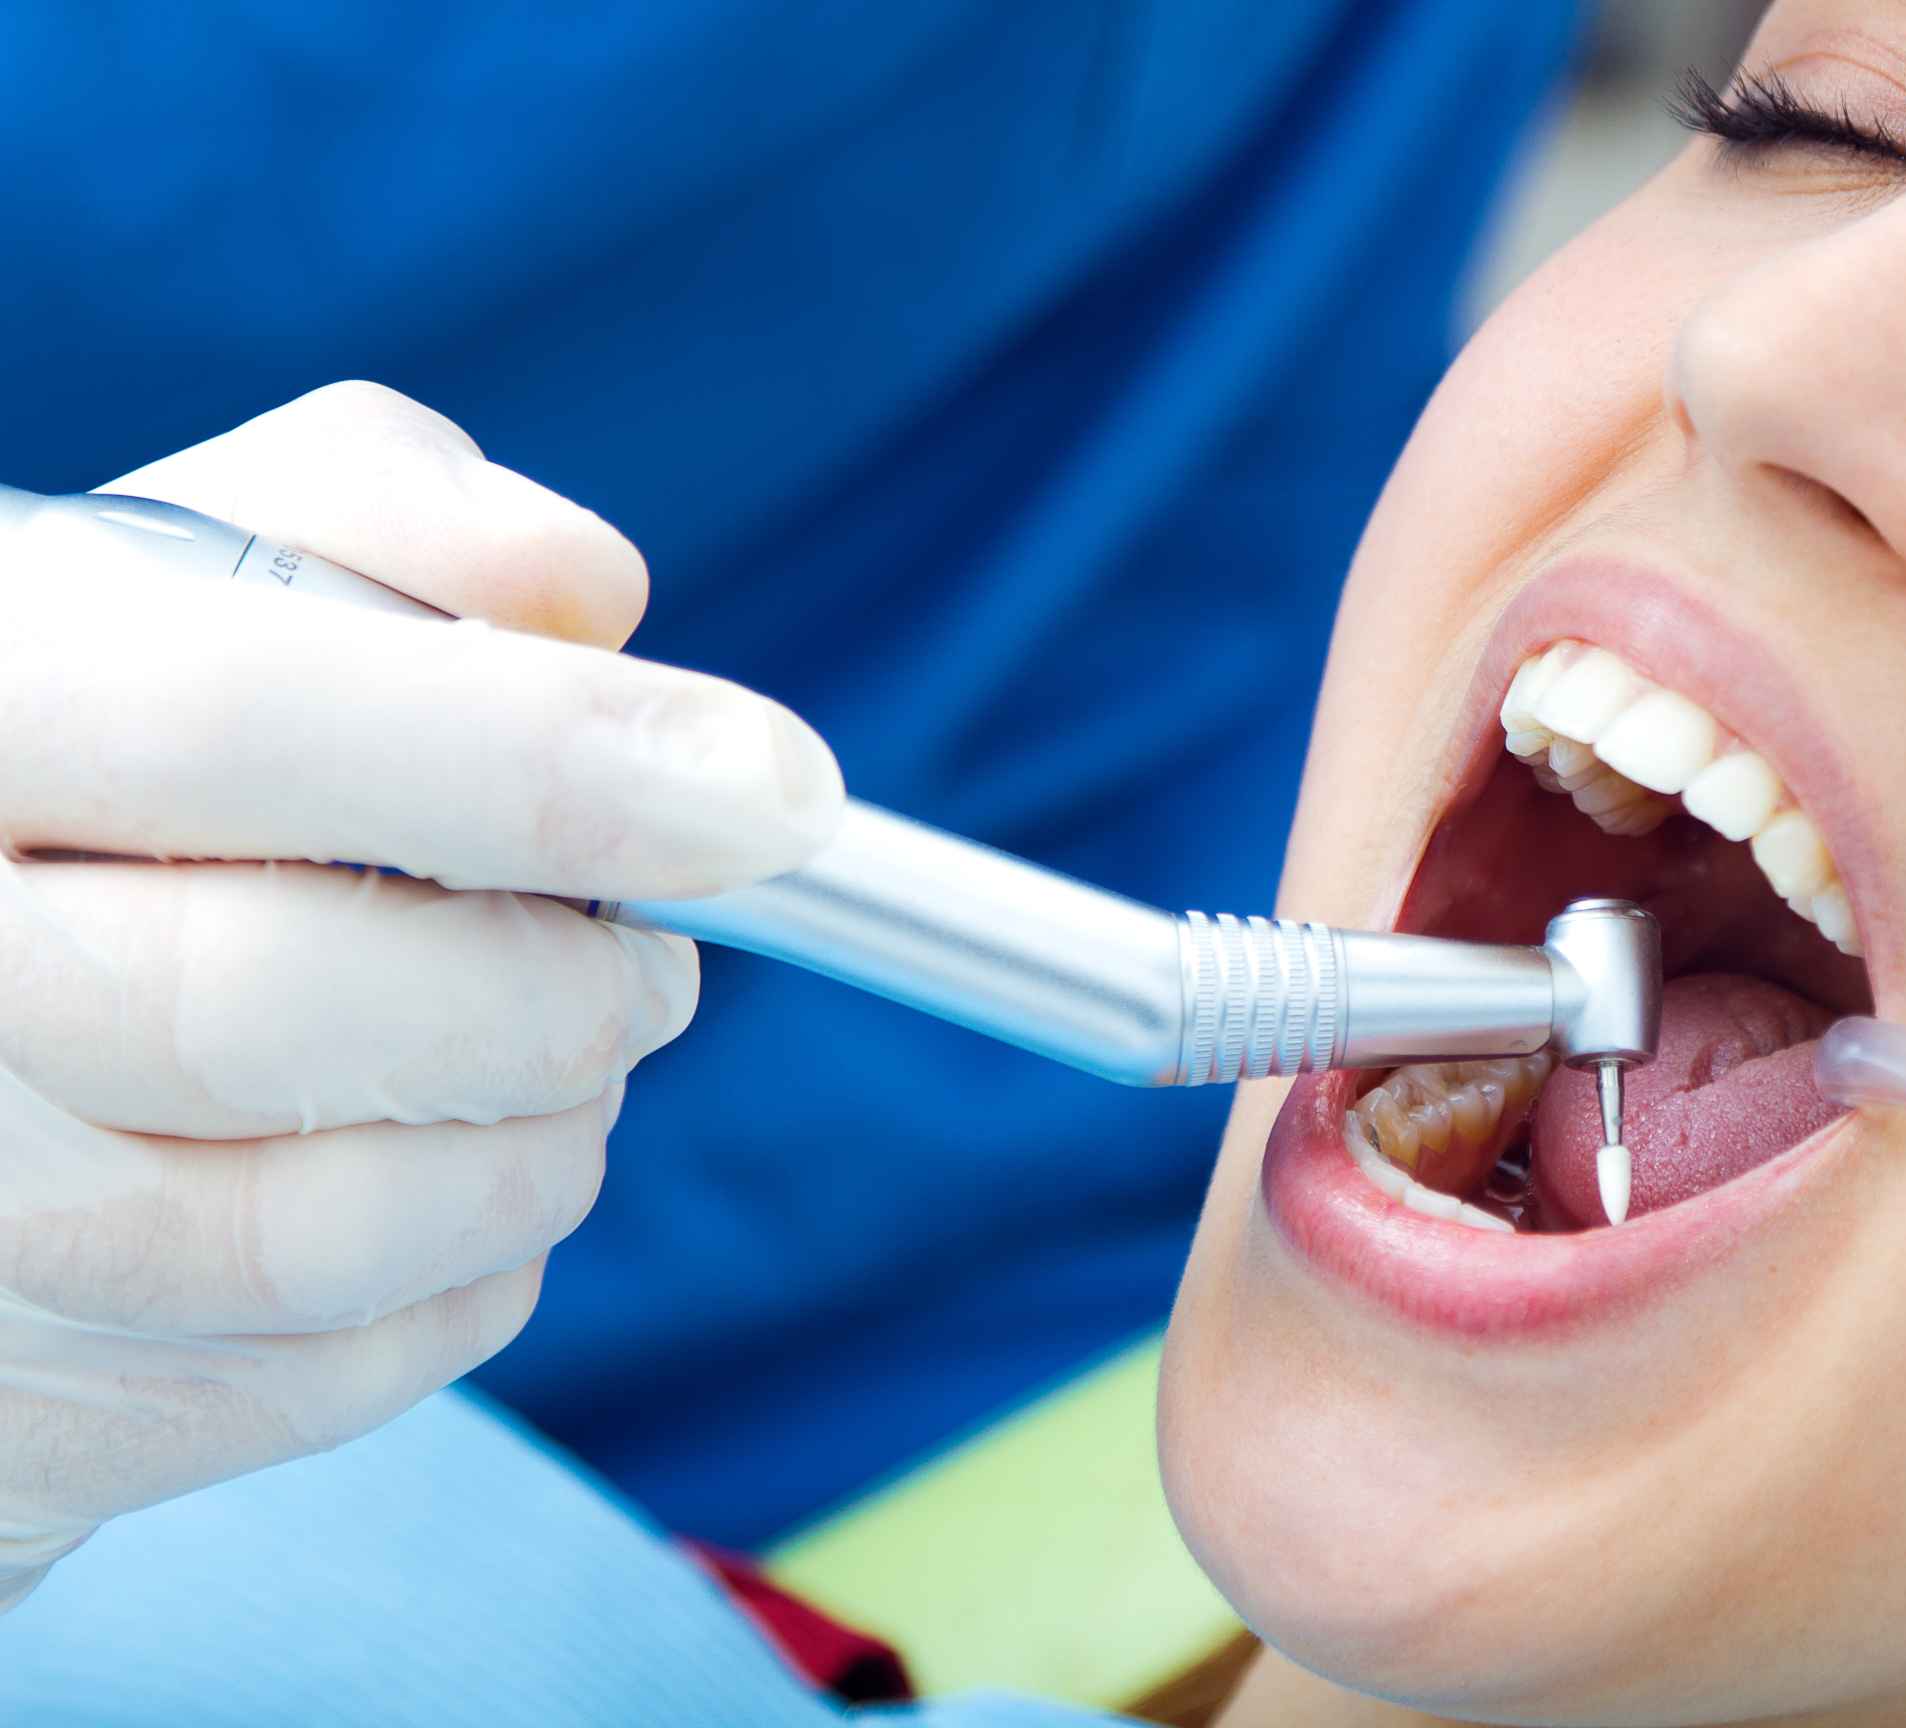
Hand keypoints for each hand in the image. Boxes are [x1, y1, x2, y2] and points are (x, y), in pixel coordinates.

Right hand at [0, 383, 843, 1608]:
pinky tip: (460, 1179)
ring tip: (568, 1066)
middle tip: (657, 968)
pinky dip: (469, 1275)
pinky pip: (326, 1376)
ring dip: (534, 1148)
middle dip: (553, 993)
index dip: (534, 759)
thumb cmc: (85, 784)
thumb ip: (373, 525)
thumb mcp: (176, 583)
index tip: (769, 795)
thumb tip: (591, 596)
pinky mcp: (27, 1409)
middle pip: (276, 1004)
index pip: (229, 721)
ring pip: (317, 1234)